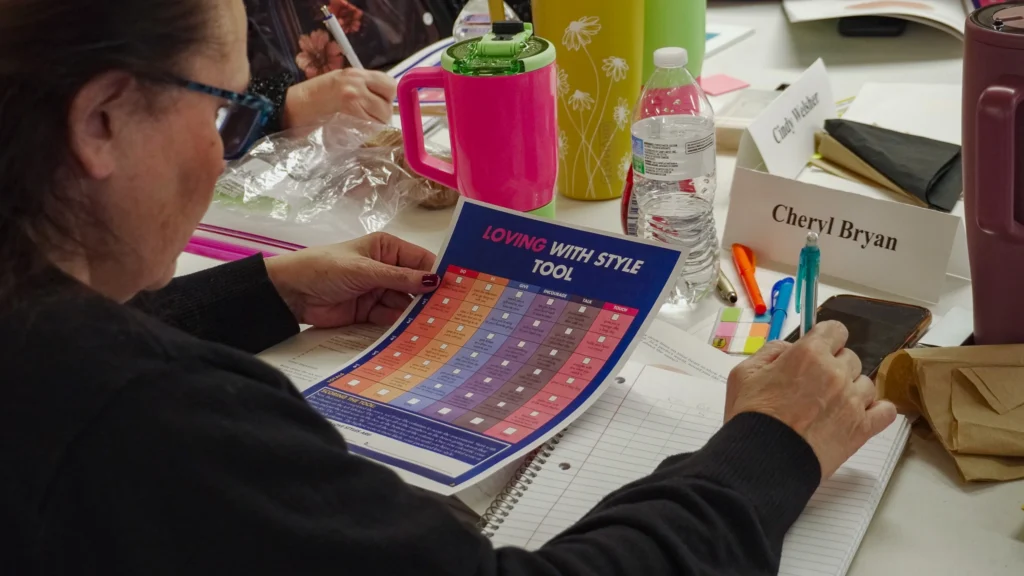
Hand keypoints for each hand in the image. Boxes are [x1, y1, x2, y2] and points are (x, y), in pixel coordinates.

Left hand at [264, 232, 437, 327]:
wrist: (291, 293)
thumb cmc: (325, 268)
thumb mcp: (364, 270)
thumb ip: (399, 278)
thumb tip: (434, 281)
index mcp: (387, 249)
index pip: (421, 260)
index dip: (438, 273)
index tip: (459, 288)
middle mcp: (387, 269)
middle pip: (416, 285)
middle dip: (430, 298)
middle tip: (453, 312)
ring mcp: (379, 292)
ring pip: (406, 304)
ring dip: (417, 315)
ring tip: (437, 327)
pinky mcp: (370, 313)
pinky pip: (391, 319)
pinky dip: (401, 326)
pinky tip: (415, 334)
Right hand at [282, 69, 396, 127]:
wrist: (297, 105)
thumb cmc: (319, 94)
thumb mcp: (344, 81)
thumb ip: (366, 87)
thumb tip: (387, 100)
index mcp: (358, 73)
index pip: (391, 85)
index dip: (388, 97)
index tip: (380, 102)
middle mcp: (358, 83)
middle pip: (388, 104)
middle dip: (383, 114)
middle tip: (369, 116)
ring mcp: (354, 98)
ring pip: (382, 118)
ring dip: (377, 124)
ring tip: (361, 123)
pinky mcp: (349, 115)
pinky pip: (370, 127)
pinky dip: (368, 131)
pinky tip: (356, 128)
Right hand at [724, 321, 897, 477]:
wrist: (762, 460)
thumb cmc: (750, 418)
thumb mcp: (744, 373)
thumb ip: (770, 352)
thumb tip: (789, 349)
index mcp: (808, 354)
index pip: (835, 330)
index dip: (826, 339)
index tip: (820, 349)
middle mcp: (835, 373)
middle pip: (850, 358)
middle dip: (834, 367)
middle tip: (815, 386)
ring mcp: (852, 401)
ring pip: (866, 384)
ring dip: (852, 391)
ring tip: (830, 407)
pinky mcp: (862, 428)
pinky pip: (886, 411)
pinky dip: (877, 411)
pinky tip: (860, 415)